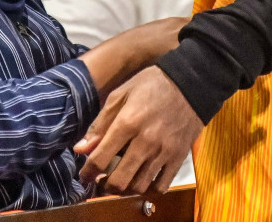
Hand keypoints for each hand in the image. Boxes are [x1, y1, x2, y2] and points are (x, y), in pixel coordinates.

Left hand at [76, 66, 201, 195]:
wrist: (191, 83)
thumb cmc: (151, 84)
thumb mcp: (120, 94)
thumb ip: (100, 123)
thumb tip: (80, 149)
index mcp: (127, 123)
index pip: (100, 159)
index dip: (87, 172)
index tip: (84, 175)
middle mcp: (145, 141)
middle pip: (119, 180)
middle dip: (104, 186)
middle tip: (101, 181)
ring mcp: (163, 152)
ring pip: (138, 186)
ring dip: (125, 189)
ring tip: (120, 180)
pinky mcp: (178, 157)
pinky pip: (161, 186)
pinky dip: (148, 189)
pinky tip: (142, 179)